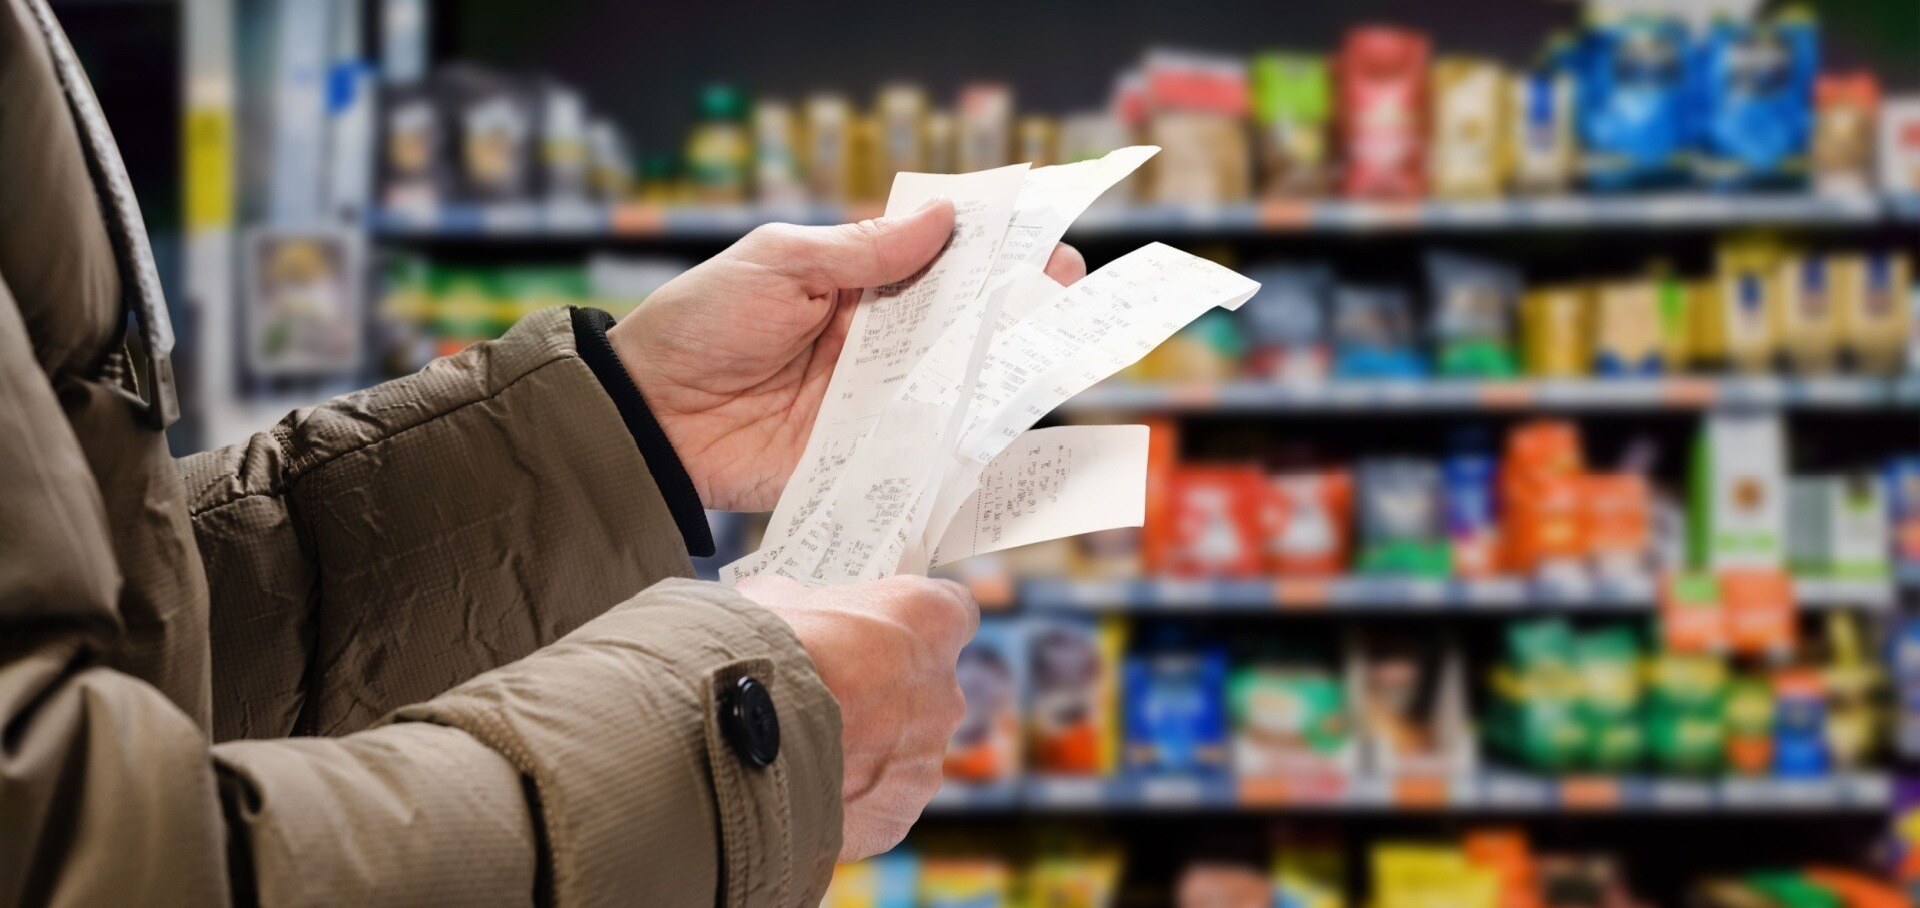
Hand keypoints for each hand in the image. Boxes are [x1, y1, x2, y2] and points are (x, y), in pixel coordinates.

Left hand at [607, 203, 1087, 510]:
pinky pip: (924, 449)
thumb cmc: (699, 325)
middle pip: (960, 323)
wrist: (647, 418)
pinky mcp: (863, 455)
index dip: (992, 251)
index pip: (938, 260)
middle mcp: (874, 341)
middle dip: (1016, 308)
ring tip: (1055, 356)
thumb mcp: (778, 265)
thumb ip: (862, 251)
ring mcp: (872, 400)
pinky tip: (1008, 432)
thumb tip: (944, 217)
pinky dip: (965, 443)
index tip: (1045, 241)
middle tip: (1066, 294)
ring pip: (954, 384)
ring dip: (1003, 372)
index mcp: (854, 283)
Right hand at [734, 574, 978, 860]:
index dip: (916, 622)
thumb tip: (790, 610)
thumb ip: (807, 605)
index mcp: (929, 621)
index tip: (886, 629)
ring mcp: (926, 759)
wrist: (733, 737)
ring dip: (866, 750)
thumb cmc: (763, 651)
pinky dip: (848, 798)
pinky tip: (803, 788)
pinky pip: (878, 802)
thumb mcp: (778, 598)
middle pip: (927, 689)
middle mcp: (944, 691)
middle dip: (884, 692)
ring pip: (903, 752)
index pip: (953, 611)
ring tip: (805, 749)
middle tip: (830, 695)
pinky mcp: (898, 815)